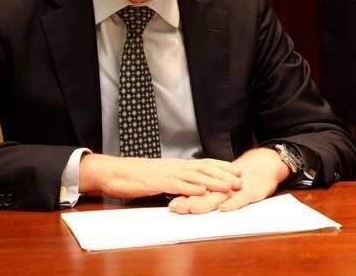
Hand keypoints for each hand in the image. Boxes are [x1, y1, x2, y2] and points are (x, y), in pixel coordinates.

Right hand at [79, 154, 241, 198]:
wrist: (116, 172)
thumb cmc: (136, 176)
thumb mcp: (161, 175)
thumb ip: (175, 178)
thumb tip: (189, 183)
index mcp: (177, 165)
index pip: (204, 163)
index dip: (221, 166)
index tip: (236, 169)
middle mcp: (176, 166)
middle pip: (205, 168)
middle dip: (224, 173)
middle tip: (240, 178)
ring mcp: (168, 173)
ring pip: (195, 176)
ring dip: (214, 180)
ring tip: (228, 184)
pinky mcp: (158, 182)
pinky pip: (177, 185)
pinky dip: (191, 187)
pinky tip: (202, 190)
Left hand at [169, 147, 288, 213]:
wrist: (265, 164)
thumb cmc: (244, 178)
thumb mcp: (228, 187)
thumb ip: (212, 195)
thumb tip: (190, 202)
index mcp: (217, 187)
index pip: (198, 193)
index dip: (184, 198)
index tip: (172, 205)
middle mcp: (224, 188)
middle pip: (204, 195)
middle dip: (189, 201)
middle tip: (176, 206)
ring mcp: (236, 190)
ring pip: (219, 197)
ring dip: (205, 202)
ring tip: (192, 208)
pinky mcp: (250, 192)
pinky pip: (240, 199)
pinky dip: (232, 203)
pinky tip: (224, 208)